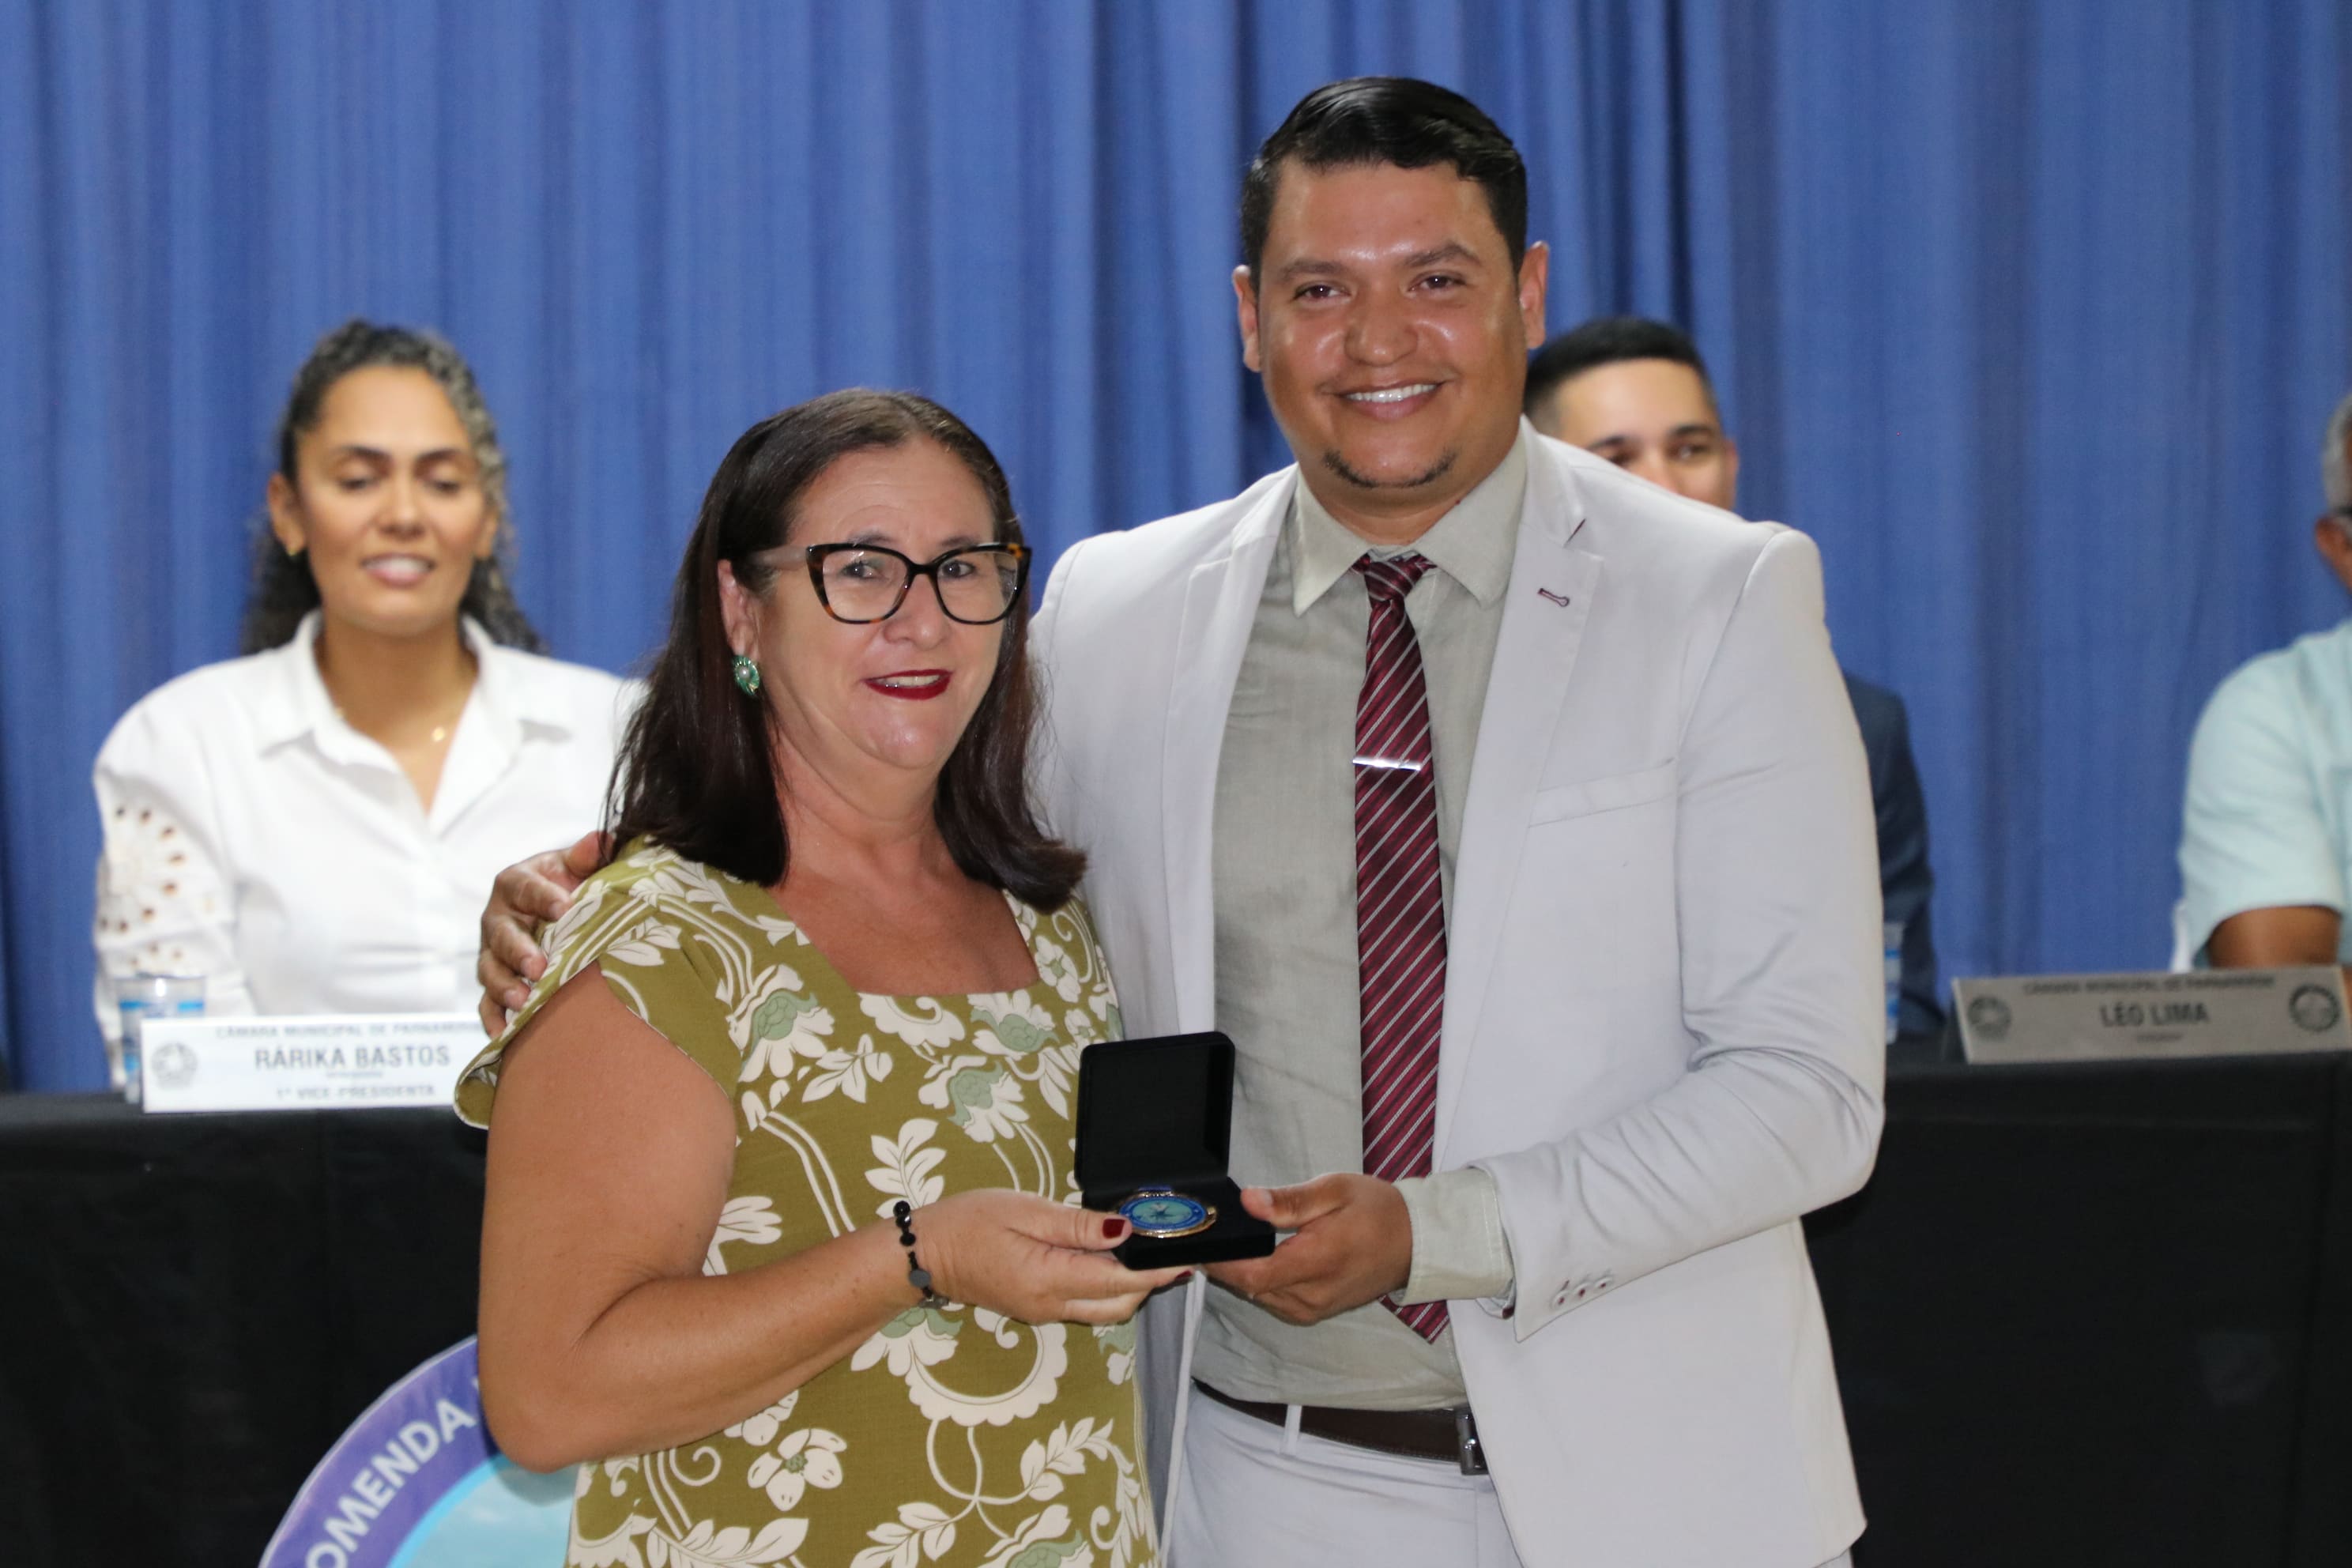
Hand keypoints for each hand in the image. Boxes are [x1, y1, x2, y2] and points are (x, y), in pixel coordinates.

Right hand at [476, 831, 605, 1032]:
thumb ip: (587, 856)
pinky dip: (492, 1018)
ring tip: (522, 1001)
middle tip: (538, 966)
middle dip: (518, 951)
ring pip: (489, 970)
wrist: (559, 911)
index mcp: (516, 883)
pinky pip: (486, 1002)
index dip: (543, 896)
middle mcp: (497, 917)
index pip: (526, 887)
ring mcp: (492, 952)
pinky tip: (503, 1034)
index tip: (565, 907)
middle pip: (500, 934)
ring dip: (503, 987)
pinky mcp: (495, 980)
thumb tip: (603, 839)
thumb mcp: (578, 867)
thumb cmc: (571, 886)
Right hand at [915, 1191, 1188, 1326]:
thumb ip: (1079, 1225)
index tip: (1187, 1253)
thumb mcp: (1025, 1210)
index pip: (1121, 1280)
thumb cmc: (969, 1222)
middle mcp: (1051, 1306)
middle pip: (1120, 1303)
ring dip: (1130, 1285)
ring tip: (1144, 1247)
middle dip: (1150, 1279)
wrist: (923, 1254)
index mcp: (1049, 1279)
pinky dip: (1106, 1285)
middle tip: (1168, 1245)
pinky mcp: (1037, 1310)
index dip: (1158, 1268)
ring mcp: (1044, 1313)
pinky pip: (1084, 1304)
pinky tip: (1108, 1256)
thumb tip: (1126, 1228)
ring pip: (1105, 1309)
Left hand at [1203, 1174, 1412, 1325]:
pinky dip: (1260, 1282)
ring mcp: (1314, 1308)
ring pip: (1260, 1296)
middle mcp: (1312, 1294)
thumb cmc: (1377, 1211)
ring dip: (1241, 1273)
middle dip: (1226, 1263)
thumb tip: (1247, 1202)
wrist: (1414, 1243)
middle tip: (1208, 1234)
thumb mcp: (1335, 1190)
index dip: (1222, 1262)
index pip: (1253, 1274)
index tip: (1201, 1241)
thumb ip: (1288, 1201)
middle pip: (1251, 1287)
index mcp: (1317, 1261)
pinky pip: (1275, 1300)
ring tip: (1229, 1242)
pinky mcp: (1315, 1312)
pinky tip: (1255, 1258)